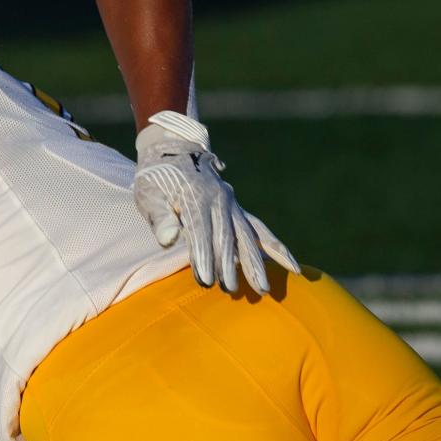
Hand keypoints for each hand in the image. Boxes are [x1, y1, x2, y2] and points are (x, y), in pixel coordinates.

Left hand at [133, 110, 298, 294]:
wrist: (174, 150)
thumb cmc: (156, 178)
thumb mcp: (148, 192)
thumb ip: (158, 215)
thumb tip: (168, 238)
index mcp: (195, 196)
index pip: (201, 230)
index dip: (204, 255)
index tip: (205, 280)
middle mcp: (219, 199)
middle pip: (227, 236)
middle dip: (231, 265)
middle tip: (231, 290)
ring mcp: (232, 204)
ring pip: (248, 236)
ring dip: (256, 262)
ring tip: (263, 289)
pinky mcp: (238, 210)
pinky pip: (260, 230)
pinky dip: (275, 248)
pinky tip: (292, 267)